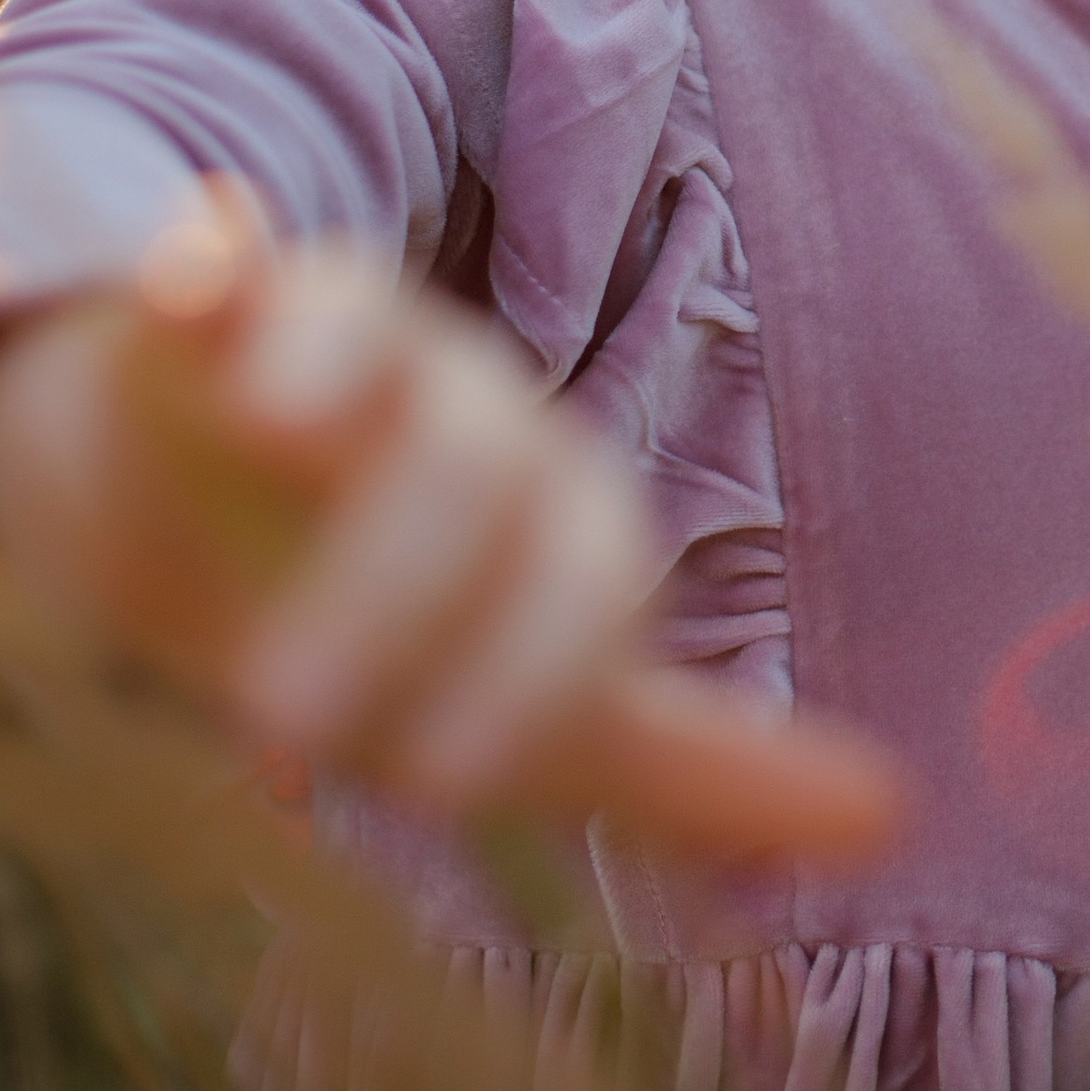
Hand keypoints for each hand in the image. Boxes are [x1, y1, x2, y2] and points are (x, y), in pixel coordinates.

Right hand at [0, 213, 896, 868]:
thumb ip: (698, 772)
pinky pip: (226, 275)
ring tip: (268, 423)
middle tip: (293, 726)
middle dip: (393, 590)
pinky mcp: (222, 315)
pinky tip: (196, 281)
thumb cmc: (413, 629)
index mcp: (563, 521)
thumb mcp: (550, 718)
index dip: (531, 674)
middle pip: (470, 472)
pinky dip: (213, 271)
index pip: (589, 584)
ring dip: (317, 384)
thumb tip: (893, 819)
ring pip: (366, 345)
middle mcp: (474, 419)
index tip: (449, 786)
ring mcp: (352, 355)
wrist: (223, 517)